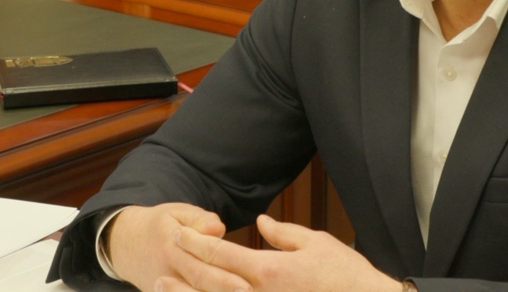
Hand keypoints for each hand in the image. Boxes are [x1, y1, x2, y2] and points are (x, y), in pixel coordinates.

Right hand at [107, 203, 252, 291]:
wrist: (125, 244)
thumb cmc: (159, 226)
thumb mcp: (176, 213)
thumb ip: (199, 219)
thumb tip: (218, 228)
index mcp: (173, 248)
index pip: (202, 264)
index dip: (225, 275)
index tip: (248, 282)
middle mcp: (167, 272)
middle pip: (199, 285)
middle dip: (224, 291)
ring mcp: (162, 289)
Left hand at [162, 213, 399, 291]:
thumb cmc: (345, 275)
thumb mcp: (316, 243)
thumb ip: (283, 233)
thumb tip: (260, 223)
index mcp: (268, 270)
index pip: (221, 254)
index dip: (196, 242)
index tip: (180, 232)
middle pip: (209, 284)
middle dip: (183, 270)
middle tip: (162, 262)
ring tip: (165, 288)